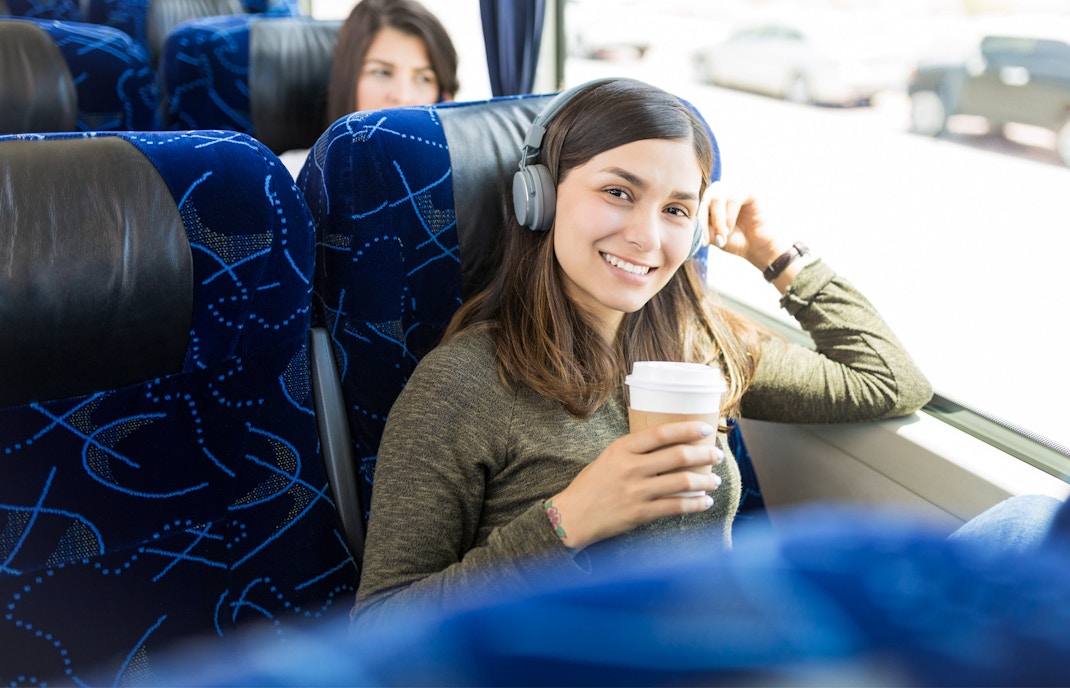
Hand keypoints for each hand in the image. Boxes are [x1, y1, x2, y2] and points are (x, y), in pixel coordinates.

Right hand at [547, 421, 722, 549]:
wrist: (572, 517)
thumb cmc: (591, 486)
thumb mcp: (607, 458)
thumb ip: (633, 451)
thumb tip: (668, 445)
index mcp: (621, 449)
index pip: (661, 433)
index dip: (687, 429)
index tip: (705, 428)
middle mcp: (631, 468)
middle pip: (678, 456)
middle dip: (704, 454)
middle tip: (716, 454)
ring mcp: (636, 491)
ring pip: (682, 481)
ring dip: (705, 480)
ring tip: (715, 480)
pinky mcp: (640, 513)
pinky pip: (676, 506)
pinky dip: (695, 504)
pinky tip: (705, 502)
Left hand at [700, 181, 786, 271]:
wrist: (754, 246)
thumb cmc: (732, 240)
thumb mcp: (711, 235)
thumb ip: (701, 226)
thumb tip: (689, 222)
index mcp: (707, 198)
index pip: (696, 205)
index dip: (698, 224)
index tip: (703, 243)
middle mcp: (719, 190)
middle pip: (705, 199)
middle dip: (707, 222)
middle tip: (714, 240)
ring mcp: (733, 188)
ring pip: (717, 198)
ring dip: (718, 220)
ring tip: (723, 235)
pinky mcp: (747, 190)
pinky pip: (733, 198)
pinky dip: (730, 216)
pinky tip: (731, 228)